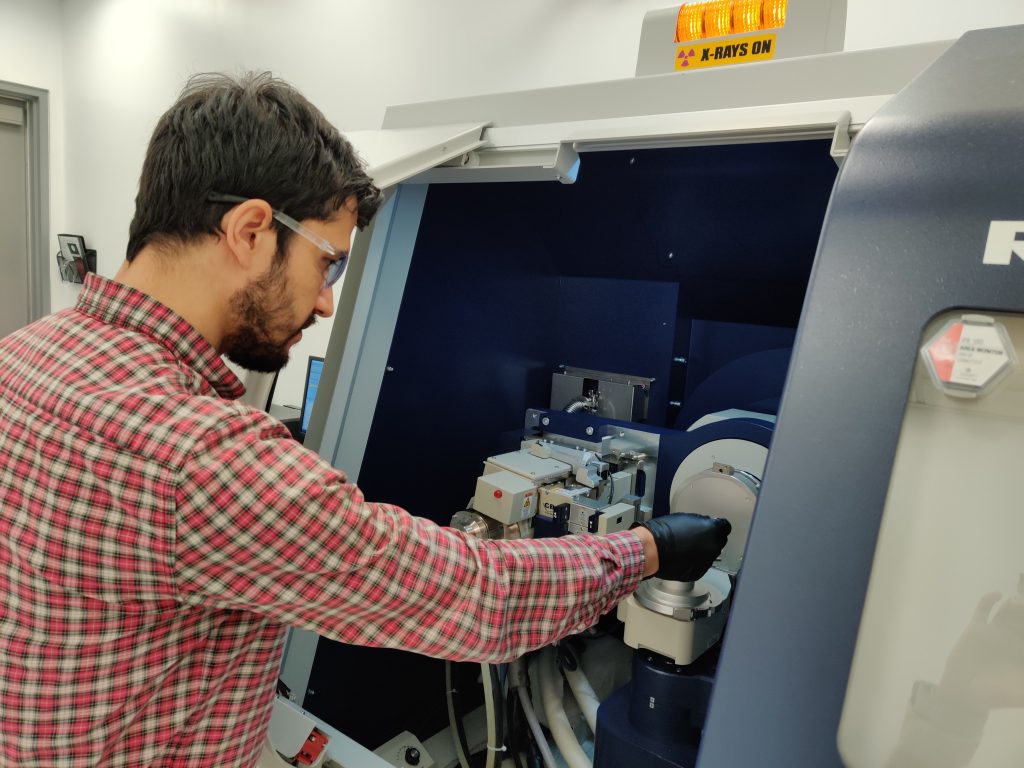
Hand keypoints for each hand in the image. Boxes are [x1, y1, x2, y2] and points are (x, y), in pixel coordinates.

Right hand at [641, 513, 730, 581]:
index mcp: (713, 530)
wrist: (653, 550)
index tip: (713, 527)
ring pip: (710, 554)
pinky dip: (695, 562)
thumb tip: (705, 526)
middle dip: (711, 539)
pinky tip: (683, 557)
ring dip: (703, 551)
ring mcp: (708, 561)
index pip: (725, 527)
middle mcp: (714, 547)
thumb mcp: (685, 518)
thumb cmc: (666, 531)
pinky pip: (701, 565)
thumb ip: (700, 522)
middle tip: (696, 537)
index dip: (718, 526)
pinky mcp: (699, 572)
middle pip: (719, 541)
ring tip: (686, 548)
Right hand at [936, 590, 1023, 710]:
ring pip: (1008, 612)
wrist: (965, 693)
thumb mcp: (1020, 694)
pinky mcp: (976, 628)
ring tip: (1017, 602)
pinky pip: (983, 609)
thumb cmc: (995, 696)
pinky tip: (998, 594)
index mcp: (1023, 653)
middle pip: (1023, 620)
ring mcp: (995, 632)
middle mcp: (1013, 639)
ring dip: (1014, 604)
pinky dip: (989, 599)